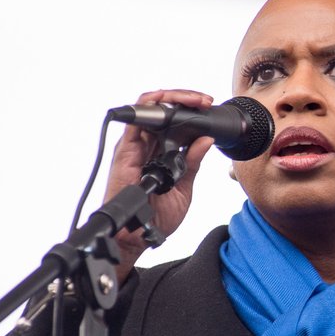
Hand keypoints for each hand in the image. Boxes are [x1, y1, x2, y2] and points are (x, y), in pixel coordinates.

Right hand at [105, 89, 217, 279]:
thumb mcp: (183, 186)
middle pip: (162, 109)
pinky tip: (167, 105)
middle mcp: (146, 145)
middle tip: (205, 101)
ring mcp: (134, 146)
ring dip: (173, 99)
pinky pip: (134, 120)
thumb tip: (206, 140)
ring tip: (194, 101)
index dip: (191, 110)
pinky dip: (150, 108)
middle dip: (186, 99)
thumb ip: (192, 162)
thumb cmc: (157, 215)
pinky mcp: (125, 150)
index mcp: (160, 151)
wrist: (138, 236)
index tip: (209, 108)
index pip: (174, 121)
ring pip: (149, 108)